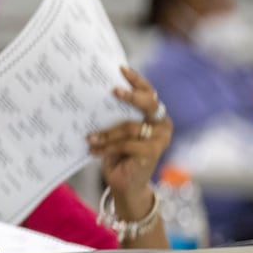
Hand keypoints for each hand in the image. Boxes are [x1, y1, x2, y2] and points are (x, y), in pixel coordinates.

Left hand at [87, 66, 172, 218]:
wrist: (125, 184)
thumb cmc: (119, 156)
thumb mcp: (116, 132)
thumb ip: (115, 116)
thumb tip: (95, 95)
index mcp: (155, 115)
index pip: (149, 92)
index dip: (136, 80)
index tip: (120, 68)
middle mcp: (162, 124)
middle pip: (148, 103)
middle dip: (130, 96)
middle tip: (113, 91)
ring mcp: (160, 138)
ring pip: (129, 126)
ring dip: (106, 133)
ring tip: (90, 138)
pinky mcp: (153, 152)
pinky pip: (125, 144)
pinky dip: (107, 147)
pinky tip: (93, 150)